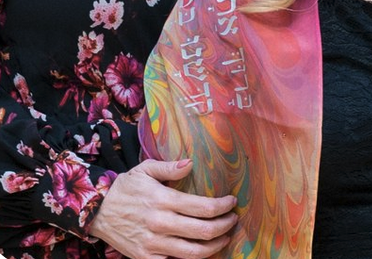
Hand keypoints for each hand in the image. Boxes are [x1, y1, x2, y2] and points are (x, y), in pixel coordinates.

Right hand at [88, 158, 237, 258]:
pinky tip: (201, 251)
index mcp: (164, 200)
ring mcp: (153, 245)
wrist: (96, 211)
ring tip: (224, 237)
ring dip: (214, 246)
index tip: (232, 203)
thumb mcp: (145, 169)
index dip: (223, 207)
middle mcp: (161, 224)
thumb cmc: (126, 188)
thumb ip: (170, 167)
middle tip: (233, 220)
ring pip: (193, 253)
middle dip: (225, 226)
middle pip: (203, 232)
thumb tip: (191, 163)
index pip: (203, 207)